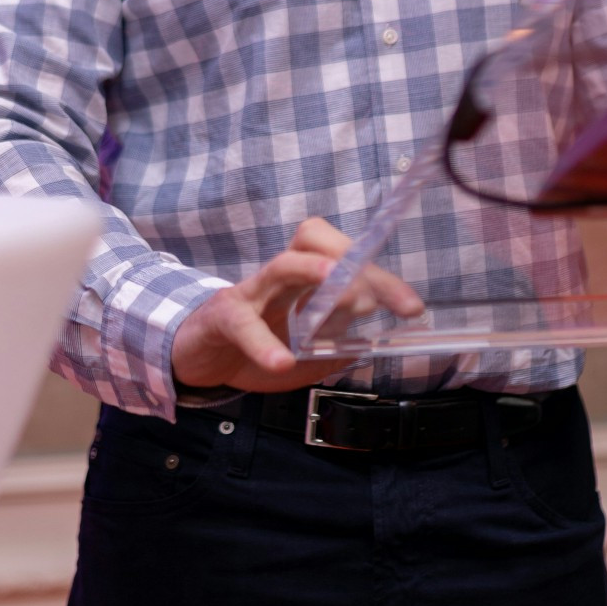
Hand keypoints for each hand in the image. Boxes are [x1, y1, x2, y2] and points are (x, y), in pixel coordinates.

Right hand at [170, 218, 423, 393]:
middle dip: (354, 264)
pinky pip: (243, 324)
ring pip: (280, 266)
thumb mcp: (303, 354)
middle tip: (381, 299)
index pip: (347, 263)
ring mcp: (250, 293)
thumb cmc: (253, 347)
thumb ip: (334, 344)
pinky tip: (280, 361)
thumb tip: (371, 341)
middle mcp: (281, 277)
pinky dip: (263, 342)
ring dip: (308, 270)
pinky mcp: (222, 317)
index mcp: (306, 281)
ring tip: (335, 282)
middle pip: (318, 244)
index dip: (382, 279)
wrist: (195, 357)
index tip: (411, 308)